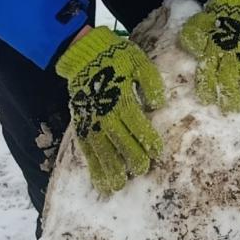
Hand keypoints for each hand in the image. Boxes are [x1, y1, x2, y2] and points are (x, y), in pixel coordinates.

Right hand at [54, 29, 165, 192]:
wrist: (85, 53)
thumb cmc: (116, 57)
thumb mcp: (139, 62)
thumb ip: (150, 82)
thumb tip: (158, 104)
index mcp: (122, 99)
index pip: (137, 124)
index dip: (148, 139)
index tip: (158, 153)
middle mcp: (105, 114)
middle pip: (120, 140)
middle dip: (131, 157)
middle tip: (140, 171)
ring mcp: (91, 121)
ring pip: (101, 150)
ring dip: (109, 168)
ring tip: (116, 186)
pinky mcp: (81, 125)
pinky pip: (86, 149)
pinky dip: (92, 166)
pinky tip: (99, 180)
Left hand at [178, 0, 239, 112]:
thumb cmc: (226, 4)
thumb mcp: (205, 18)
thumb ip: (196, 33)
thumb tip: (190, 47)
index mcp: (215, 48)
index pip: (209, 72)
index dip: (207, 86)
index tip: (207, 100)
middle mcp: (232, 55)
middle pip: (229, 81)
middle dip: (229, 96)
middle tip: (230, 110)